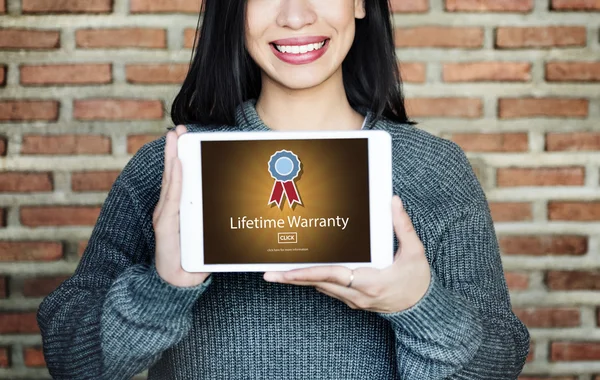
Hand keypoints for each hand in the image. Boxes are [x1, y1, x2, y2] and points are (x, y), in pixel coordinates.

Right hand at [153, 125, 210, 286]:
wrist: (178, 285)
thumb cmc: (195, 261)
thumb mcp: (210, 237)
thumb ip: (216, 223)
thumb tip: (238, 207)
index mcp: (180, 209)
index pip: (181, 179)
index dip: (180, 157)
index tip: (184, 136)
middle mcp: (169, 209)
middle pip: (173, 175)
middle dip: (174, 150)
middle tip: (179, 129)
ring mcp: (165, 216)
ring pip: (171, 182)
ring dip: (172, 158)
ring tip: (174, 138)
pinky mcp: (164, 226)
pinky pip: (172, 200)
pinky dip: (175, 181)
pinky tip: (178, 165)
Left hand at [263, 195, 430, 313]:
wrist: (422, 310)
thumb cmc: (417, 281)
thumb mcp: (415, 253)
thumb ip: (402, 227)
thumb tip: (392, 202)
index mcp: (370, 282)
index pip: (331, 275)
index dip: (306, 272)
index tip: (286, 271)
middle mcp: (357, 294)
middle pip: (318, 283)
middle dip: (292, 278)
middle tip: (268, 273)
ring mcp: (354, 300)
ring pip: (321, 287)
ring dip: (301, 279)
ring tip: (279, 271)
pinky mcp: (353, 301)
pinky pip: (329, 289)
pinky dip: (315, 280)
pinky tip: (304, 272)